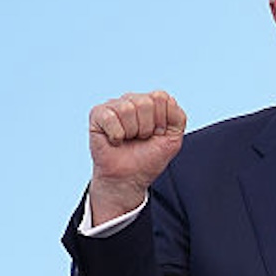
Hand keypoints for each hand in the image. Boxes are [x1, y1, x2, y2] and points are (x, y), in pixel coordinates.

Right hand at [87, 90, 186, 225]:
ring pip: (127, 109)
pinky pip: (110, 118)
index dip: (162, 121)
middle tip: (142, 138)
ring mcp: (114, 106)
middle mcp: (132, 100)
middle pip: (145, 102)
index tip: (158, 134)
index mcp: (152, 103)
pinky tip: (116, 140)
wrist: (130, 177)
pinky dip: (116, 135)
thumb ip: (177, 116)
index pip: (161, 97)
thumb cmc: (149, 158)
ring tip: (129, 139)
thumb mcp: (173, 138)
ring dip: (132, 132)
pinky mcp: (97, 114)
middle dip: (147, 127)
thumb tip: (167, 98)